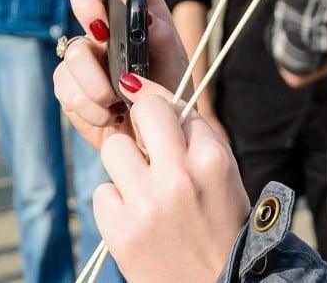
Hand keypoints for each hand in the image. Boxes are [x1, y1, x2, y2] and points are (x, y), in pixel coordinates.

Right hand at [54, 0, 188, 150]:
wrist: (157, 136)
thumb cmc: (170, 92)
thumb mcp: (176, 64)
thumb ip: (162, 40)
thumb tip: (146, 21)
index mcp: (141, 9)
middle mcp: (108, 22)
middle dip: (85, 2)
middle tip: (101, 29)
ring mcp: (86, 51)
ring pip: (75, 48)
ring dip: (96, 79)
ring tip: (118, 100)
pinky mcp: (70, 82)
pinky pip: (67, 85)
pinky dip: (90, 105)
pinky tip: (110, 115)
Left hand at [94, 76, 250, 281]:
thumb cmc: (223, 225)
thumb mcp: (224, 175)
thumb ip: (195, 139)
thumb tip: (150, 97)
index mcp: (212, 158)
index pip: (175, 104)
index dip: (160, 104)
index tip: (142, 95)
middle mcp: (180, 175)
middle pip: (143, 112)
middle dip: (139, 119)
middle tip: (144, 139)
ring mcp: (147, 204)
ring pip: (113, 149)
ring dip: (124, 164)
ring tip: (142, 187)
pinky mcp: (121, 231)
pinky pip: (102, 193)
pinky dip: (115, 204)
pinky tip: (136, 218)